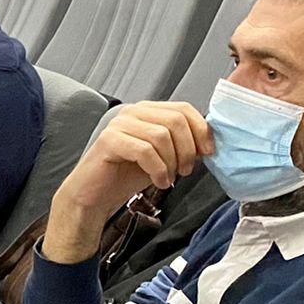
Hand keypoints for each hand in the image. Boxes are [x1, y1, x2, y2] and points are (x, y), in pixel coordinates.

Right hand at [45, 100, 211, 262]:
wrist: (95, 195)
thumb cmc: (127, 175)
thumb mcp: (164, 156)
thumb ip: (182, 144)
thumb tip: (208, 141)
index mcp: (147, 111)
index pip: (183, 108)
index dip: (201, 130)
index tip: (208, 152)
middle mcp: (133, 112)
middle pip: (176, 120)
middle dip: (188, 149)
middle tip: (185, 170)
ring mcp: (119, 124)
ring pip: (162, 135)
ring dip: (172, 162)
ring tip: (168, 178)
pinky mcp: (109, 140)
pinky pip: (145, 151)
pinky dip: (158, 170)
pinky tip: (158, 182)